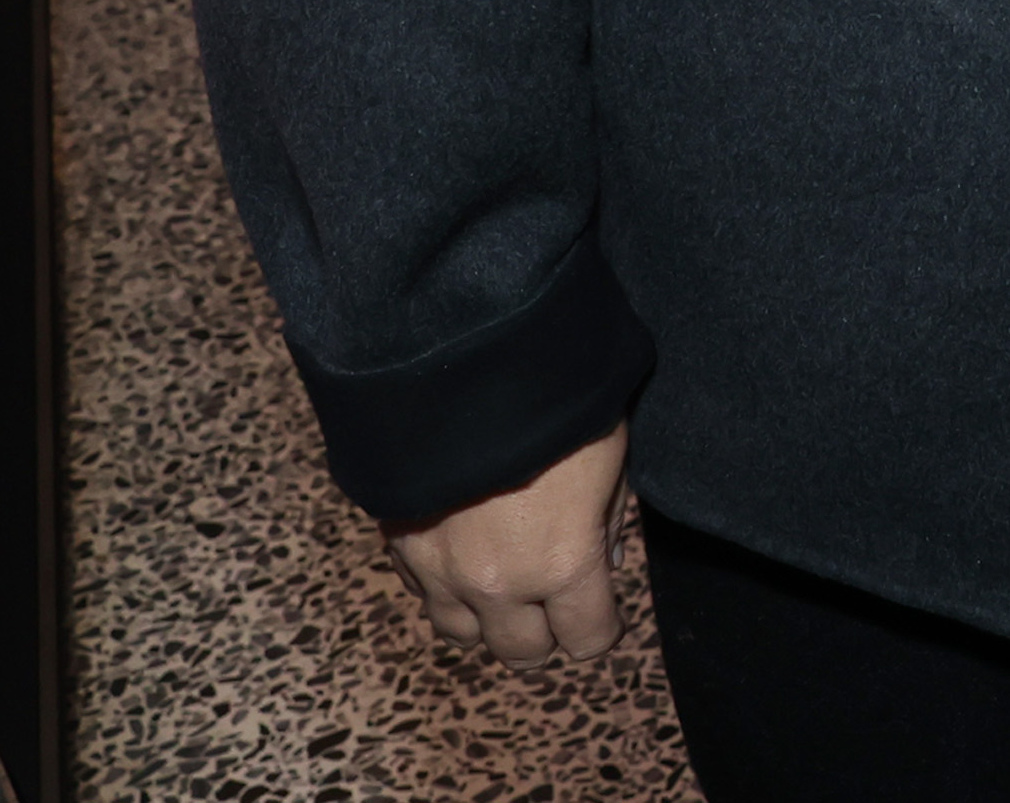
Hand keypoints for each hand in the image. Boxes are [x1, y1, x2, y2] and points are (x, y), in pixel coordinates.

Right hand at [384, 424, 631, 665]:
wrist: (465, 357)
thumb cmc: (555, 400)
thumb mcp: (608, 455)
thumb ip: (606, 518)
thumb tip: (604, 560)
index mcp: (563, 562)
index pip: (588, 638)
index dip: (602, 626)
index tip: (604, 610)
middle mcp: (499, 583)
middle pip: (523, 653)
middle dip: (545, 633)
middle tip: (555, 600)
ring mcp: (442, 570)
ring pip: (463, 634)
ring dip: (487, 617)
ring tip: (505, 581)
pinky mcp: (401, 545)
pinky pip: (422, 593)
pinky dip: (444, 584)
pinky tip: (462, 550)